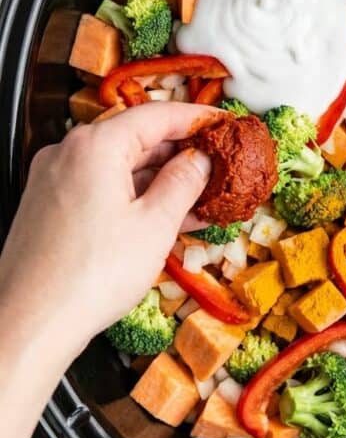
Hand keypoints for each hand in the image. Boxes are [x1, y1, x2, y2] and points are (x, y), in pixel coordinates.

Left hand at [0, 103, 215, 358]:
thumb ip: (183, 183)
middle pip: (134, 138)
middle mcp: (68, 153)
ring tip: (199, 198)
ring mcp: (53, 179)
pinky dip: (132, 197)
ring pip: (117, 166)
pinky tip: (162, 218)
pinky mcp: (48, 206)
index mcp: (95, 145)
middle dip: (178, 152)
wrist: (30, 323)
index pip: (156, 114)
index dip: (195, 118)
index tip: (223, 123)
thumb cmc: (89, 277)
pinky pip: (99, 188)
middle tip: (217, 165)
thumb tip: (199, 161)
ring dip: (158, 179)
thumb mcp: (155, 226)